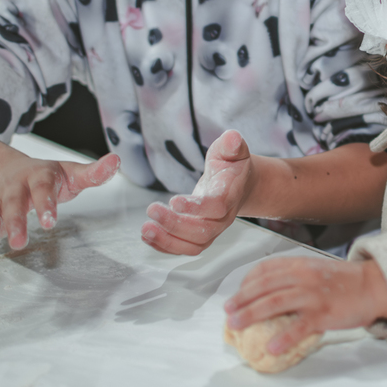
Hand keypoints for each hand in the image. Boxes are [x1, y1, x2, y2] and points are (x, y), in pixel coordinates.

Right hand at [0, 152, 119, 249]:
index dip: (45, 203)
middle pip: (14, 202)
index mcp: (38, 176)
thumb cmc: (47, 176)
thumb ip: (94, 172)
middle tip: (19, 241)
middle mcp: (15, 186)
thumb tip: (116, 161)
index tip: (50, 220)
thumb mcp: (71, 171)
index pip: (42, 188)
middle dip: (15, 221)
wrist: (8, 169)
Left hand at [141, 130, 251, 254]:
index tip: (173, 200)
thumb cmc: (233, 166)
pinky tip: (148, 236)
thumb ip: (232, 145)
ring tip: (146, 229)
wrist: (240, 184)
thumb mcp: (233, 150)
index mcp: (230, 195)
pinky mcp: (200, 235)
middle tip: (152, 210)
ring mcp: (212, 228)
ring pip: (194, 245)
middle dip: (175, 225)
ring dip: (168, 241)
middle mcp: (223, 217)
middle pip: (203, 232)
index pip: (216, 207)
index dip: (196, 207)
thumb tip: (232, 138)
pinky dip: (165, 246)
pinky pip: (185, 248)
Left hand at [223, 257, 386, 354]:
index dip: (247, 283)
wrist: (373, 286)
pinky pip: (299, 327)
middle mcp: (302, 277)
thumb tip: (269, 292)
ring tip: (236, 325)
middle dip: (242, 300)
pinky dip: (284, 337)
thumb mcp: (316, 269)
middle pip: (264, 287)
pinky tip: (271, 347)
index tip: (237, 296)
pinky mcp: (323, 314)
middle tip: (228, 312)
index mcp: (299, 265)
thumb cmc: (344, 281)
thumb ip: (294, 276)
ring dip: (251, 314)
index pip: (265, 270)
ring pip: (274, 303)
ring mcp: (312, 295)